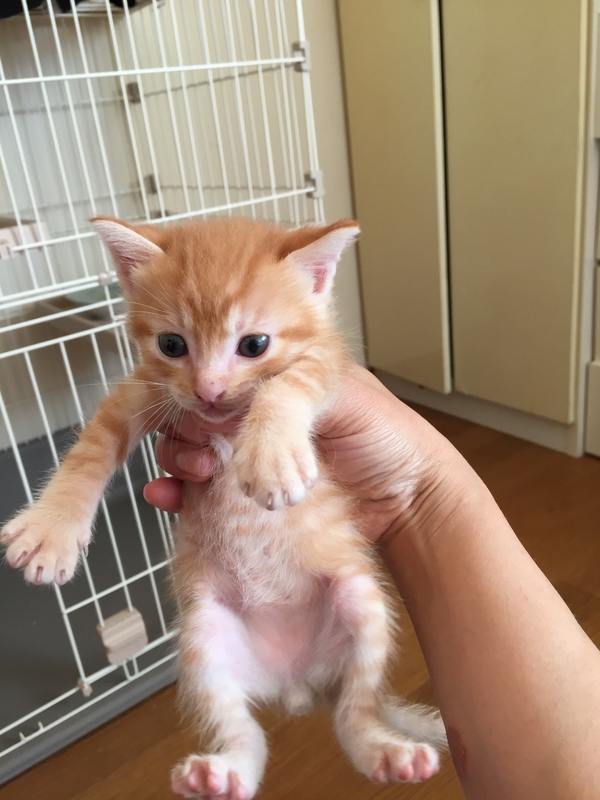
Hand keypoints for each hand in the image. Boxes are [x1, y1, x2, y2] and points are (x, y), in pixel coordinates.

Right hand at [144, 364, 458, 544]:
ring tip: (198, 471)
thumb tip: (221, 413)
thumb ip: (278, 401)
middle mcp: (253, 407)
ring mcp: (247, 450)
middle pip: (192, 404)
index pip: (214, 363)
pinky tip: (170, 495)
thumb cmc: (384, 434)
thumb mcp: (330, 394)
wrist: (406, 500)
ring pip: (186, 445)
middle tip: (201, 443)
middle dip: (184, 422)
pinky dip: (175, 492)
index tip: (199, 398)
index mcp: (271, 368)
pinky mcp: (243, 493)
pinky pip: (195, 491)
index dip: (199, 378)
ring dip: (178, 457)